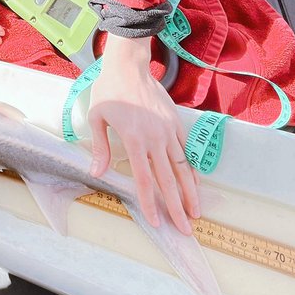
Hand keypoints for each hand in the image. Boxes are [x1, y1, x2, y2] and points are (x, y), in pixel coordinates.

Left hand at [87, 35, 198, 233]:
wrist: (130, 65)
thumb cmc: (109, 91)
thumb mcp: (97, 117)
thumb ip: (100, 147)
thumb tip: (97, 173)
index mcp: (134, 139)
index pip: (144, 179)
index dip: (150, 203)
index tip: (156, 222)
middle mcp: (155, 138)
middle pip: (168, 179)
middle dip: (177, 207)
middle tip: (185, 229)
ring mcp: (169, 130)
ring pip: (183, 168)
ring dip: (190, 192)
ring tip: (197, 213)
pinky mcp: (176, 123)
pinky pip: (186, 151)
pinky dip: (191, 170)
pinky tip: (195, 184)